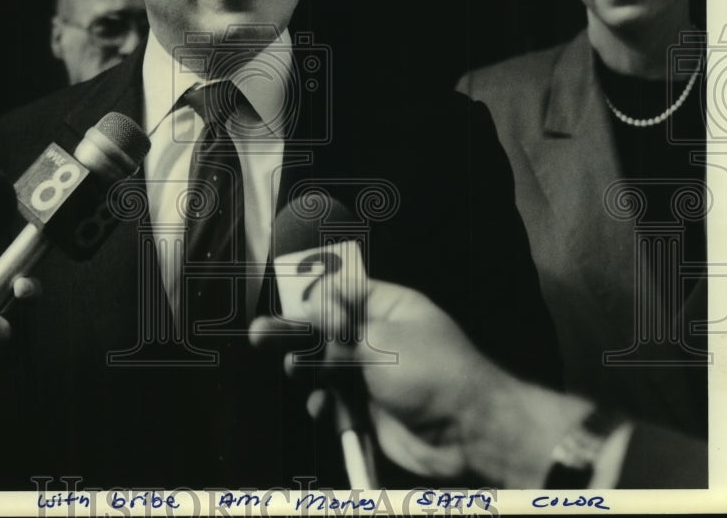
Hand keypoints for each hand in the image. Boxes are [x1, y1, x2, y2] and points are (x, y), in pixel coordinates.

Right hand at [250, 277, 515, 478]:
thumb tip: (312, 304)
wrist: (467, 433)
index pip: (342, 294)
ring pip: (326, 367)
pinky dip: (324, 403)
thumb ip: (338, 328)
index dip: (313, 297)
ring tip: (296, 371)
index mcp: (390, 307)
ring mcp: (374, 374)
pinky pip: (335, 401)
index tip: (285, 301)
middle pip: (327, 331)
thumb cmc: (432, 372)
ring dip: (309, 371)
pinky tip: (322, 405)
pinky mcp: (369, 409)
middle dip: (296, 334)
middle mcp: (379, 337)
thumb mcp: (381, 341)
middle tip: (259, 333)